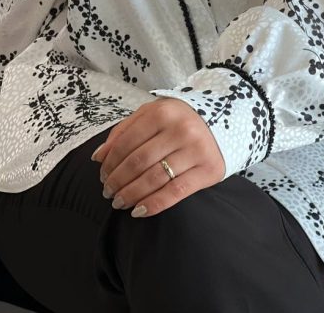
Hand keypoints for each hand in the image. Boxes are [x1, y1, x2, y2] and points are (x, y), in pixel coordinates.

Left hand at [90, 97, 224, 217]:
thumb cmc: (179, 119)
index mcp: (162, 112)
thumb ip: (124, 131)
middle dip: (118, 181)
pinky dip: (153, 204)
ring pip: (154, 179)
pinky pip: (175, 192)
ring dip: (131, 194)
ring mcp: (196, 150)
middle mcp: (180, 130)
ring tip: (120, 202)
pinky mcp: (208, 170)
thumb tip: (98, 157)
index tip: (102, 176)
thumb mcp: (152, 114)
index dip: (110, 163)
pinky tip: (138, 211)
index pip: (127, 142)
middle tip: (108, 192)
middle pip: (138, 162)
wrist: (224, 120)